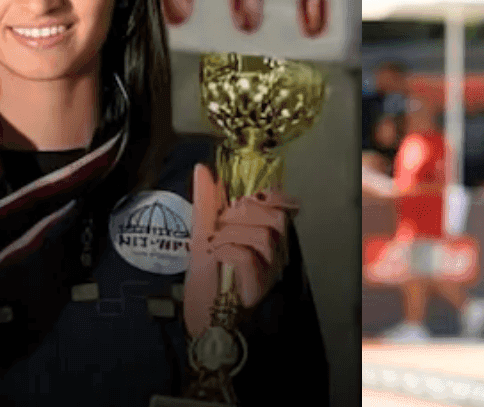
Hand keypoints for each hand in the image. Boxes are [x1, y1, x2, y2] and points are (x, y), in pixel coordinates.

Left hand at [184, 164, 299, 337]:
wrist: (200, 315)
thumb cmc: (206, 278)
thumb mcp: (202, 231)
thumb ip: (207, 201)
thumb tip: (203, 169)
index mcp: (265, 237)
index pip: (283, 207)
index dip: (272, 194)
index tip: (250, 195)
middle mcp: (274, 254)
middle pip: (276, 218)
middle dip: (243, 212)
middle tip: (220, 224)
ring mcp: (269, 271)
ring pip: (263, 236)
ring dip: (231, 234)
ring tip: (214, 245)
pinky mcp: (257, 288)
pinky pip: (248, 257)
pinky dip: (228, 250)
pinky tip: (217, 257)